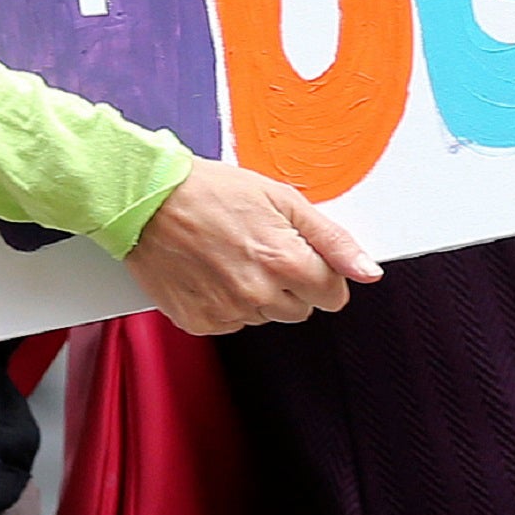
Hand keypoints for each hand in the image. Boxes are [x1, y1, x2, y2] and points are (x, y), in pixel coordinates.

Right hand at [126, 159, 378, 335]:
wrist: (146, 200)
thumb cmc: (209, 191)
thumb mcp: (281, 199)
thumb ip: (332, 239)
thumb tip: (368, 271)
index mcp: (286, 261)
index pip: (333, 294)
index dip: (320, 272)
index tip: (300, 255)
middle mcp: (258, 293)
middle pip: (301, 309)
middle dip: (289, 283)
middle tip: (259, 249)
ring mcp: (227, 311)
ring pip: (265, 317)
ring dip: (257, 293)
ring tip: (230, 256)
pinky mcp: (199, 321)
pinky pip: (230, 323)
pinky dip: (225, 302)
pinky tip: (210, 272)